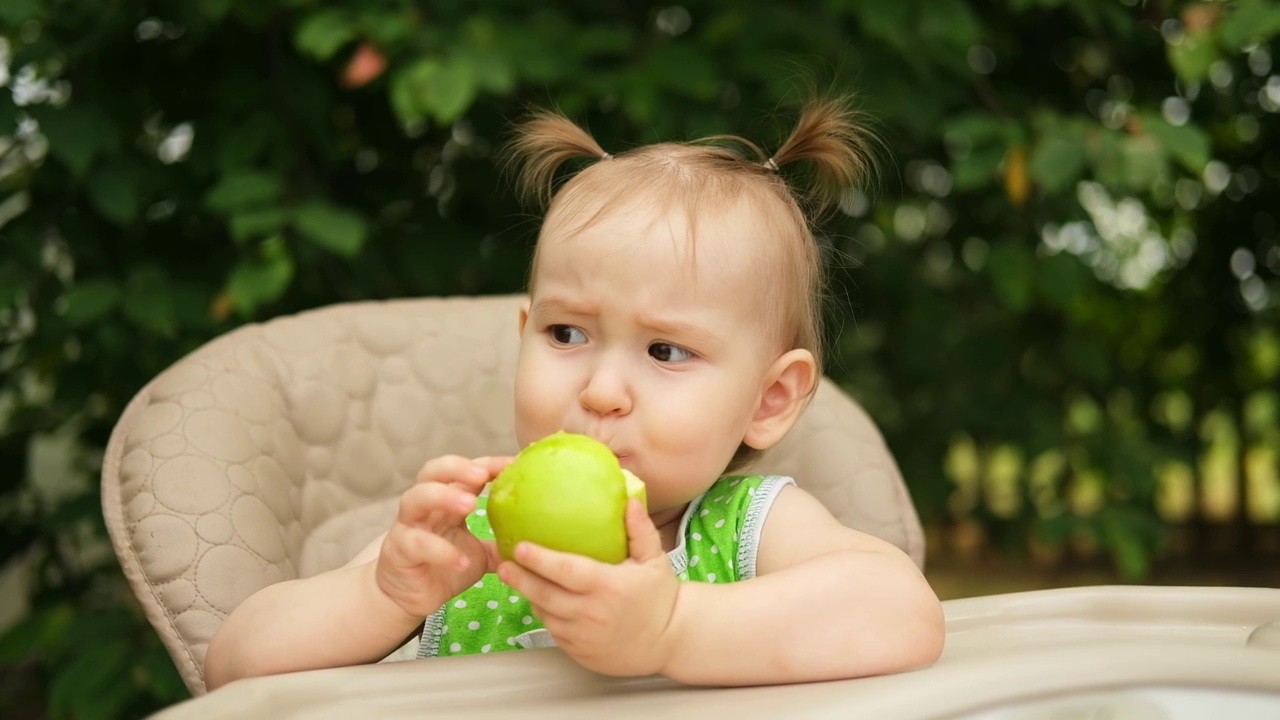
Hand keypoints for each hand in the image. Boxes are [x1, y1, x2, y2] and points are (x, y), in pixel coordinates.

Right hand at [376, 455, 512, 617]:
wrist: (408, 597)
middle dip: (457, 468)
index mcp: (447, 501)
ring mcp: (409, 525)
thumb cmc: (445, 567)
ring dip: (444, 497)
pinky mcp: (399, 549)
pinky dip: (441, 551)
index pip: (465, 472)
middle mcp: (425, 506)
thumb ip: (502, 542)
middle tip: (482, 475)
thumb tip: (540, 539)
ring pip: (417, 498)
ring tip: (470, 505)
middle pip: (433, 471)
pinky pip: (418, 544)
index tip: (512, 464)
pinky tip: (461, 561)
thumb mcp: (481, 554)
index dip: (487, 464)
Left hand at [497, 499, 680, 676]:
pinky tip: (539, 599)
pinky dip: (545, 614)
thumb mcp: (655, 560)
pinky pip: (554, 630)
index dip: (539, 559)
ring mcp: (583, 636)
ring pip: (545, 614)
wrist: (669, 642)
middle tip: (502, 564)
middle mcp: (592, 613)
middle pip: (544, 595)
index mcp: (608, 586)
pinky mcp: (579, 652)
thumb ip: (640, 530)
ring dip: (529, 596)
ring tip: (515, 577)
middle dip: (520, 578)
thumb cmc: (660, 598)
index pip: (566, 570)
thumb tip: (629, 499)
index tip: (519, 547)